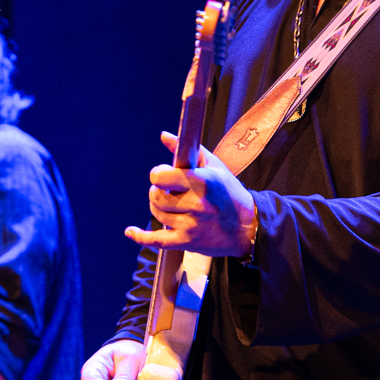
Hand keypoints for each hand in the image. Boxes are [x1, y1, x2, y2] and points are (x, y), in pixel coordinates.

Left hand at [125, 132, 257, 257]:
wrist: (248, 227)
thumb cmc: (230, 193)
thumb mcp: (213, 167)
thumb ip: (186, 151)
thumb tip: (164, 136)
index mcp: (202, 182)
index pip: (162, 177)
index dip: (158, 174)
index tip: (163, 174)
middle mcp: (197, 204)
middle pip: (157, 196)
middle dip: (157, 191)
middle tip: (166, 190)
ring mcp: (192, 225)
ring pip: (157, 213)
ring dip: (157, 206)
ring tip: (168, 203)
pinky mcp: (188, 243)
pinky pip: (157, 241)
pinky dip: (141, 236)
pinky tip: (131, 231)